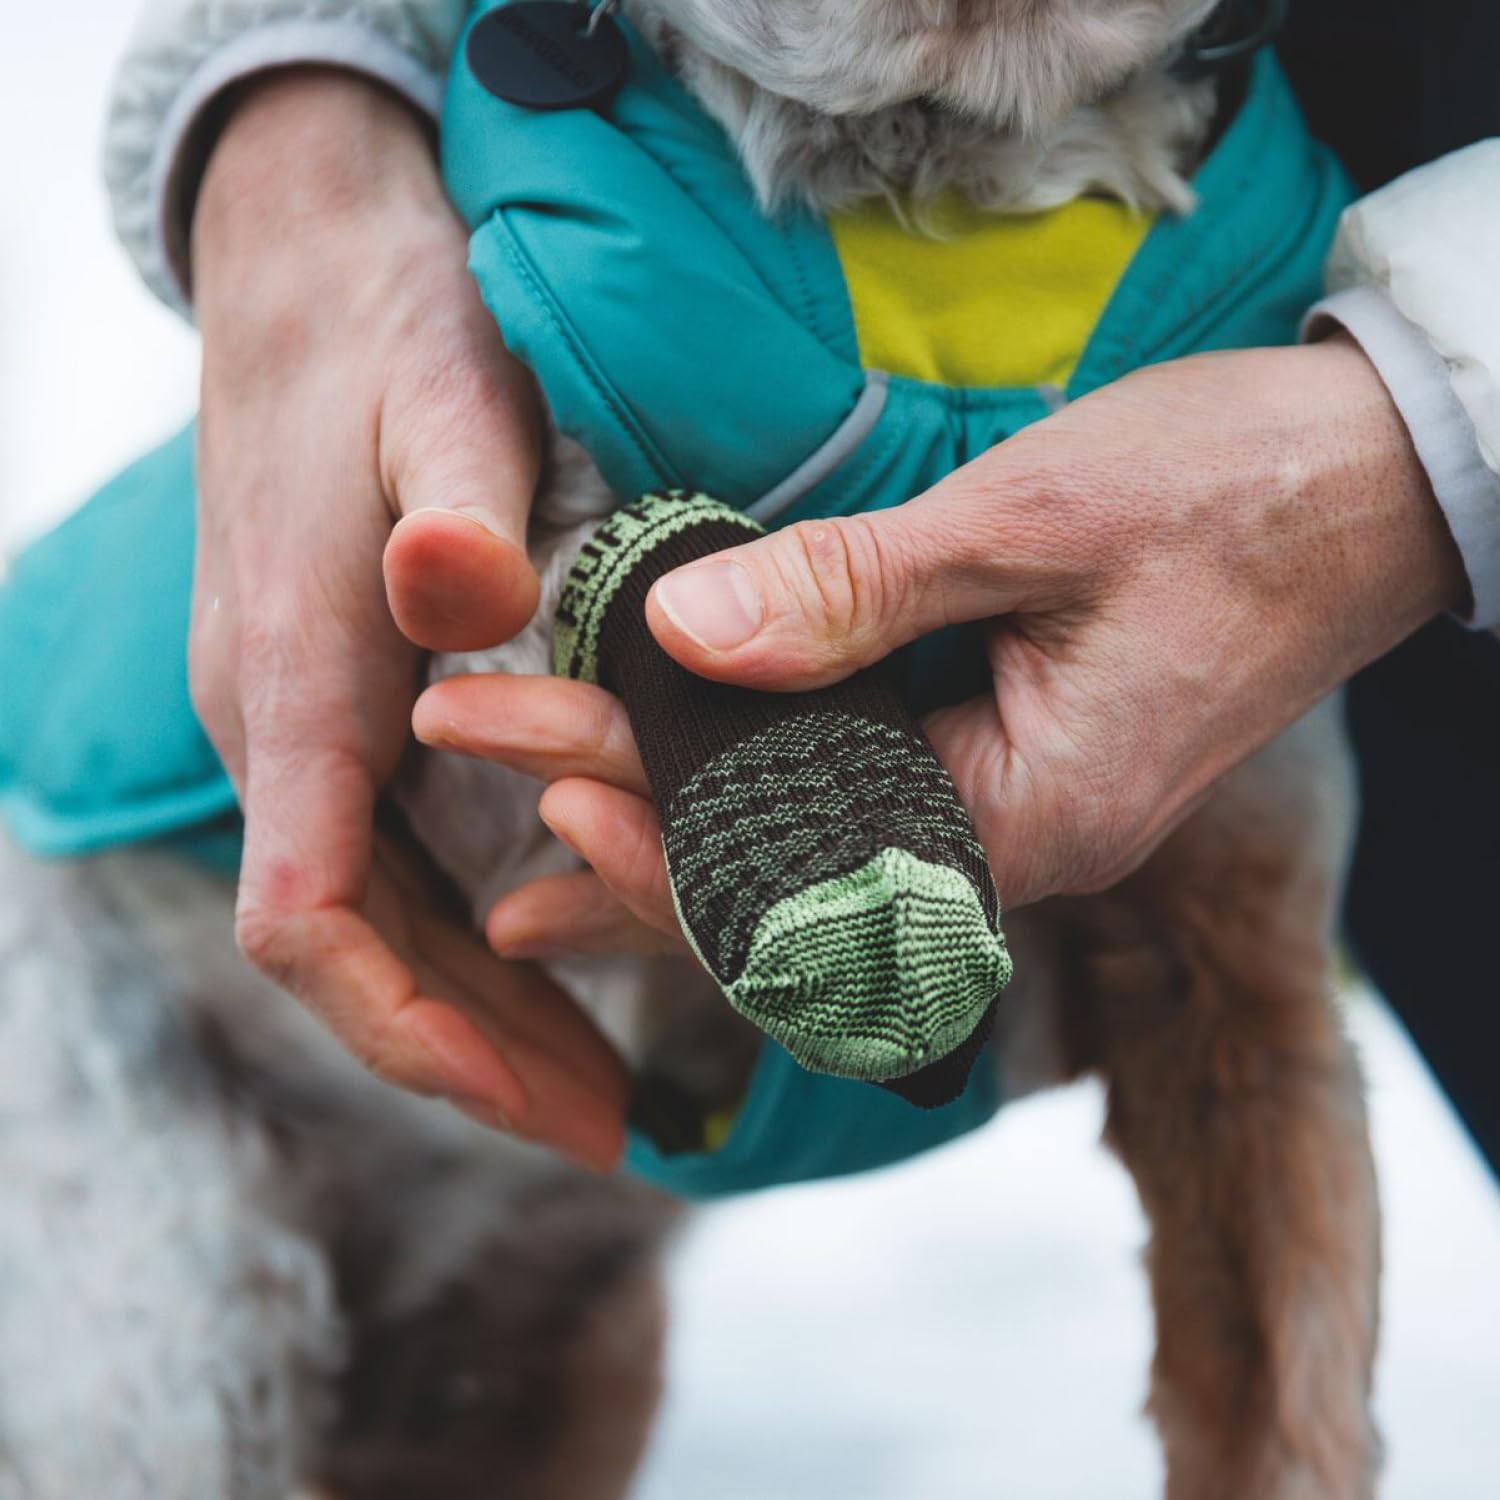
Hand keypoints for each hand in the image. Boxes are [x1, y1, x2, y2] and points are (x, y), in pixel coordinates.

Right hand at [191, 70, 625, 1166]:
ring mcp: (304, 723)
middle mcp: (283, 731)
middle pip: (355, 955)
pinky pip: (390, 864)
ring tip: (596, 1082)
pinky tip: (551, 962)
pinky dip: (466, 937)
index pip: (314, 922)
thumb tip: (452, 583)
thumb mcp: (446, 399)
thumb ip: (455, 506)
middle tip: (610, 1125)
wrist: (312, 268)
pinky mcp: (340, 705)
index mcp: (298, 687)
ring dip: (476, 1013)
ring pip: (376, 923)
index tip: (542, 1105)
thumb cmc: (387, 334)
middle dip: (473, 1055)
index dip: (418, 1031)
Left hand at [420, 337, 1465, 936]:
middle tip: (483, 806)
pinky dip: (745, 813)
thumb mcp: (1034, 522)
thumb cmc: (1231, 492)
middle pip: (786, 890)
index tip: (543, 787)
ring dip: (670, 855)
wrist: (1364, 486)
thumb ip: (856, 589)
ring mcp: (1006, 820)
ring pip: (806, 871)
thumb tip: (683, 632)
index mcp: (1029, 820)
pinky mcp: (998, 769)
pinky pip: (847, 819)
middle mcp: (1009, 853)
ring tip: (527, 866)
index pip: (805, 872)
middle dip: (628, 844)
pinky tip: (664, 805)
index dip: (663, 844)